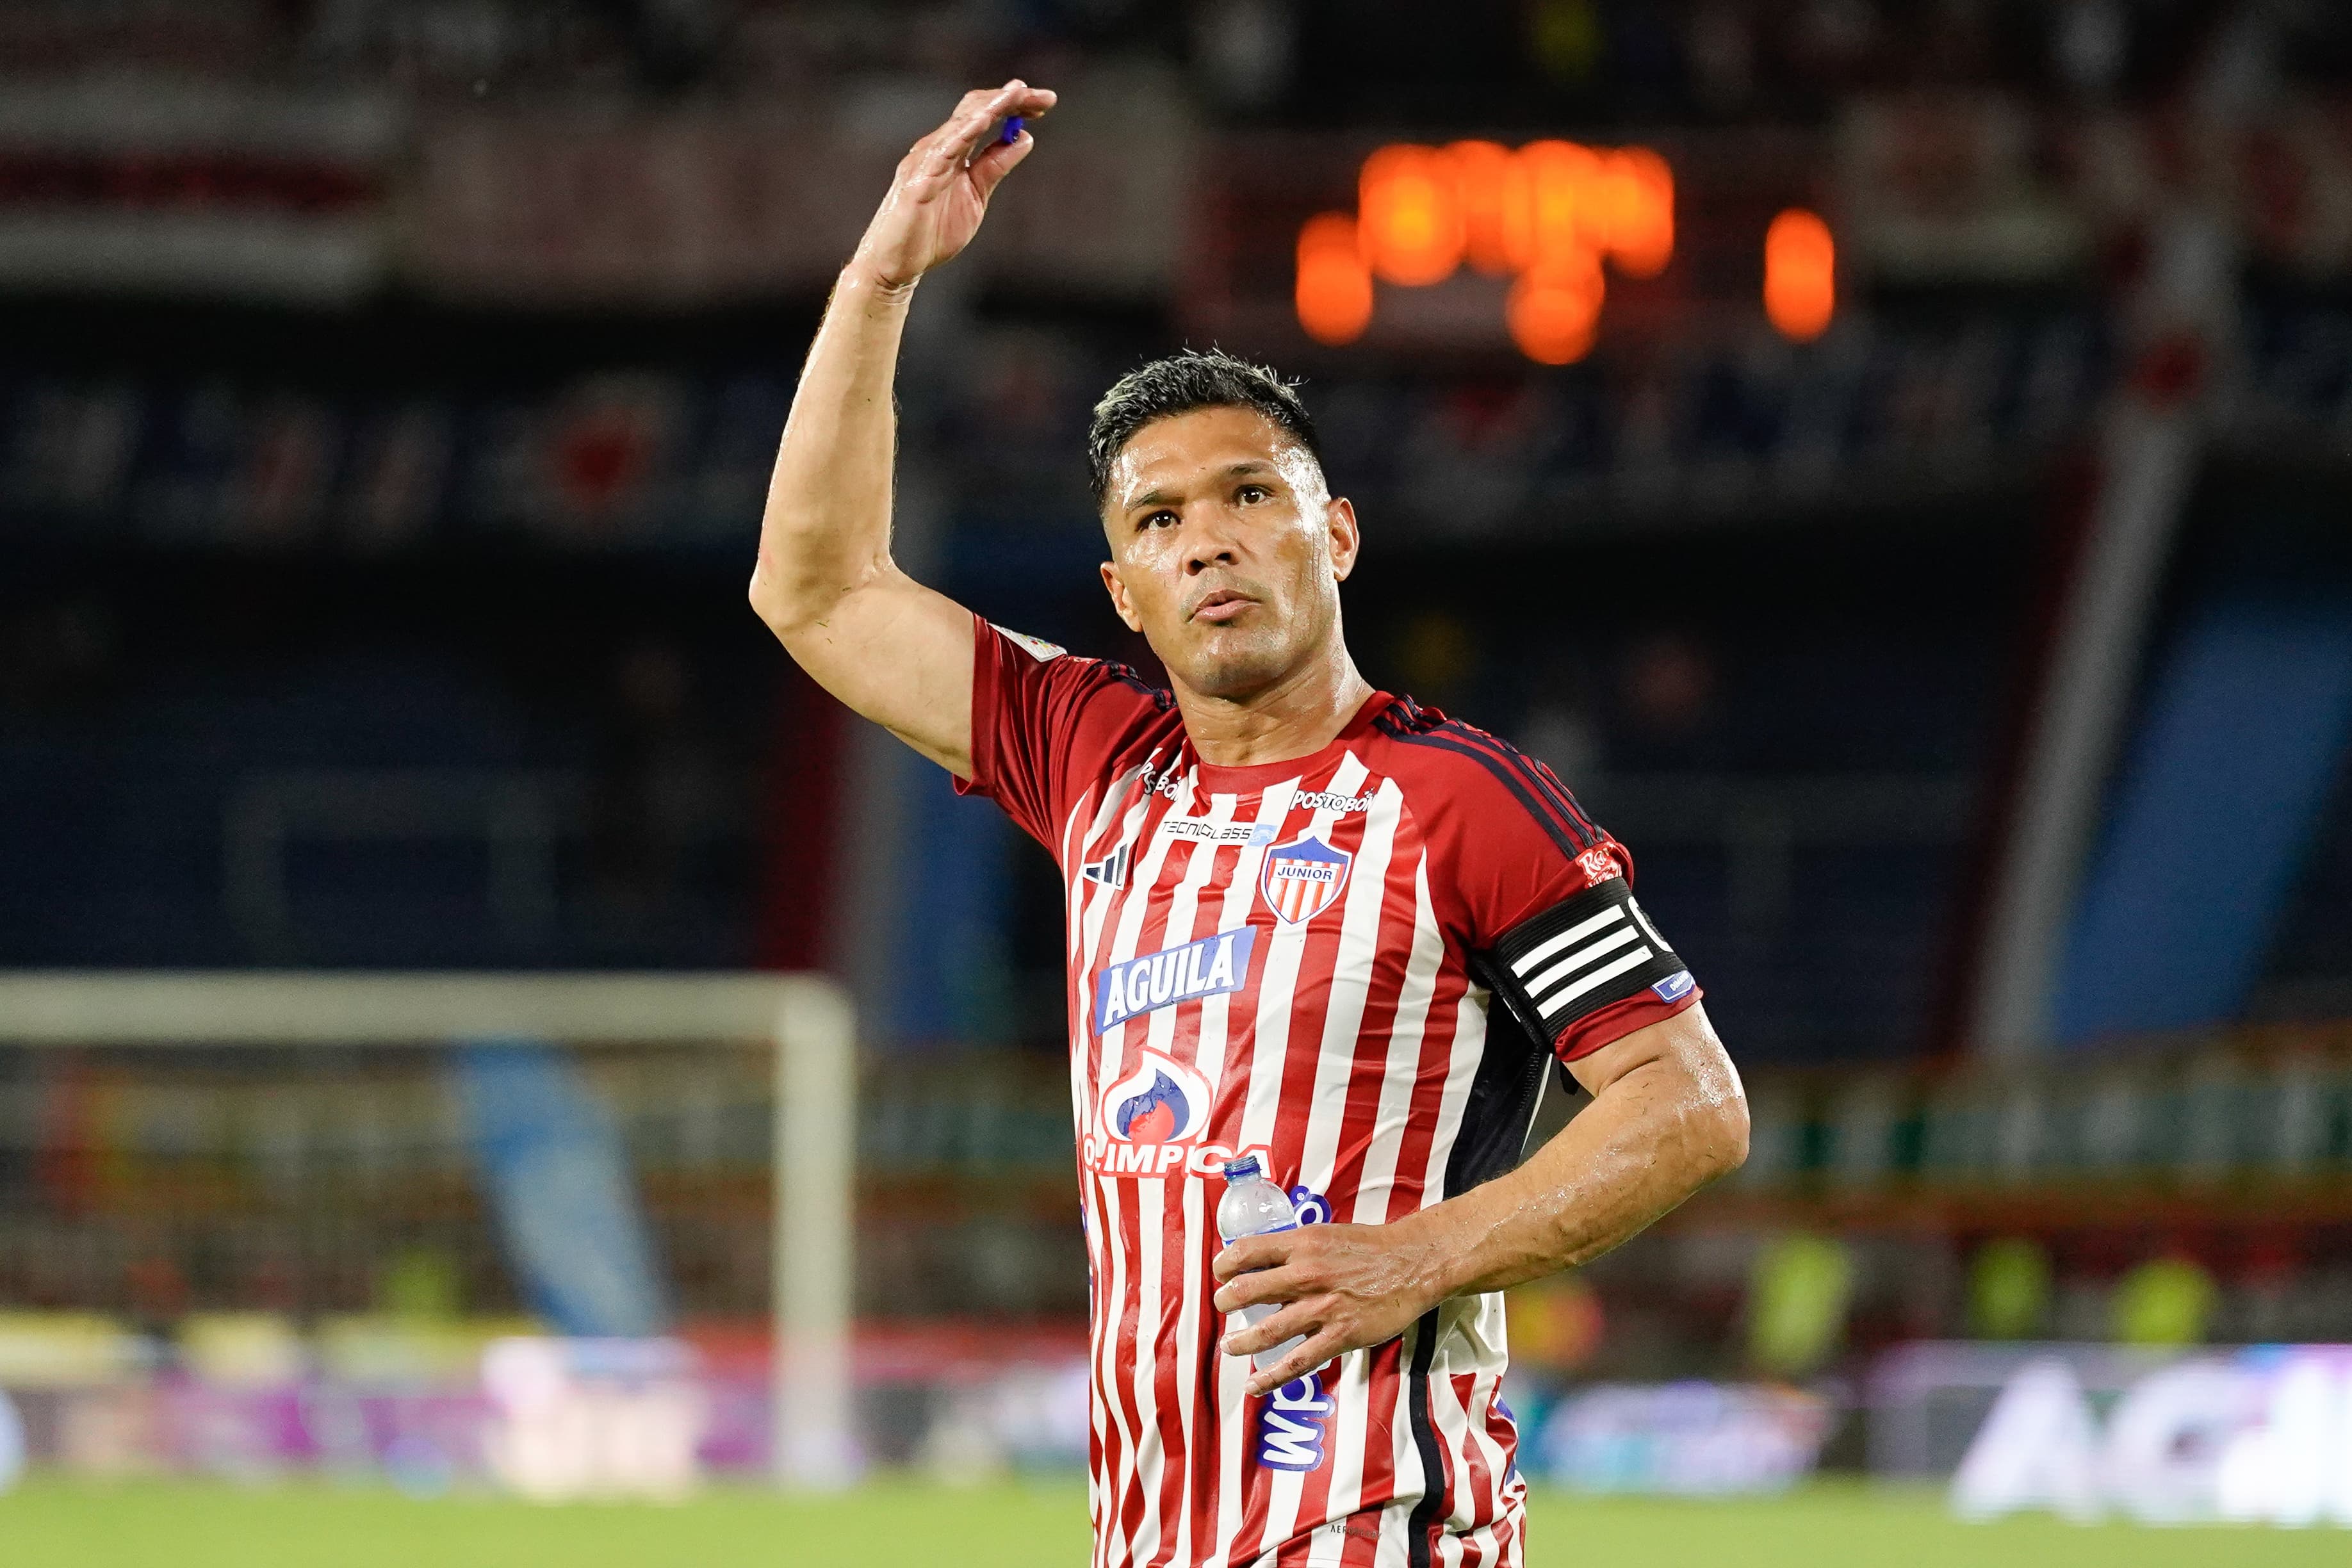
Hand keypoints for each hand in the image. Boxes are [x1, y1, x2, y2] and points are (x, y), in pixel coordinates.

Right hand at [847, 79, 1056, 292]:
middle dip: (1010, 100)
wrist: (898, 263)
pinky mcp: (917, 182)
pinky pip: (941, 153)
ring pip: (960, 125)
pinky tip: (982, 121)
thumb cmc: (932, 231)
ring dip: (990, 107)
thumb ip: (995, 166)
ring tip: (1016, 94)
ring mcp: (925, 162)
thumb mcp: (976, 195)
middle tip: (1044, 97)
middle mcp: (938, 148)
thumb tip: (1024, 139)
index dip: (1013, 104)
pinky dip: (962, 134)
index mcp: (952, 149)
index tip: (1045, 102)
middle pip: (975, 110)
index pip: (983, 114)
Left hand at [1210, 1220, 1447, 1396]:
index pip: (1246, 1251)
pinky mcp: (1340, 1335)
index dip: (1224, 1264)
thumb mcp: (1325, 1234)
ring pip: (1267, 1330)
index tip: (1220, 1273)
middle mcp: (1307, 1274)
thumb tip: (1264, 1260)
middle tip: (1222, 1306)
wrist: (1412, 1263)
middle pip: (1247, 1290)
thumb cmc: (1370, 1247)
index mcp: (1302, 1244)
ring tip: (1228, 1346)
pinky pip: (1298, 1361)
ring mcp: (1323, 1307)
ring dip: (1240, 1341)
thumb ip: (1295, 1248)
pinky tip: (1254, 1384)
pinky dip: (1271, 1376)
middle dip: (1225, 1301)